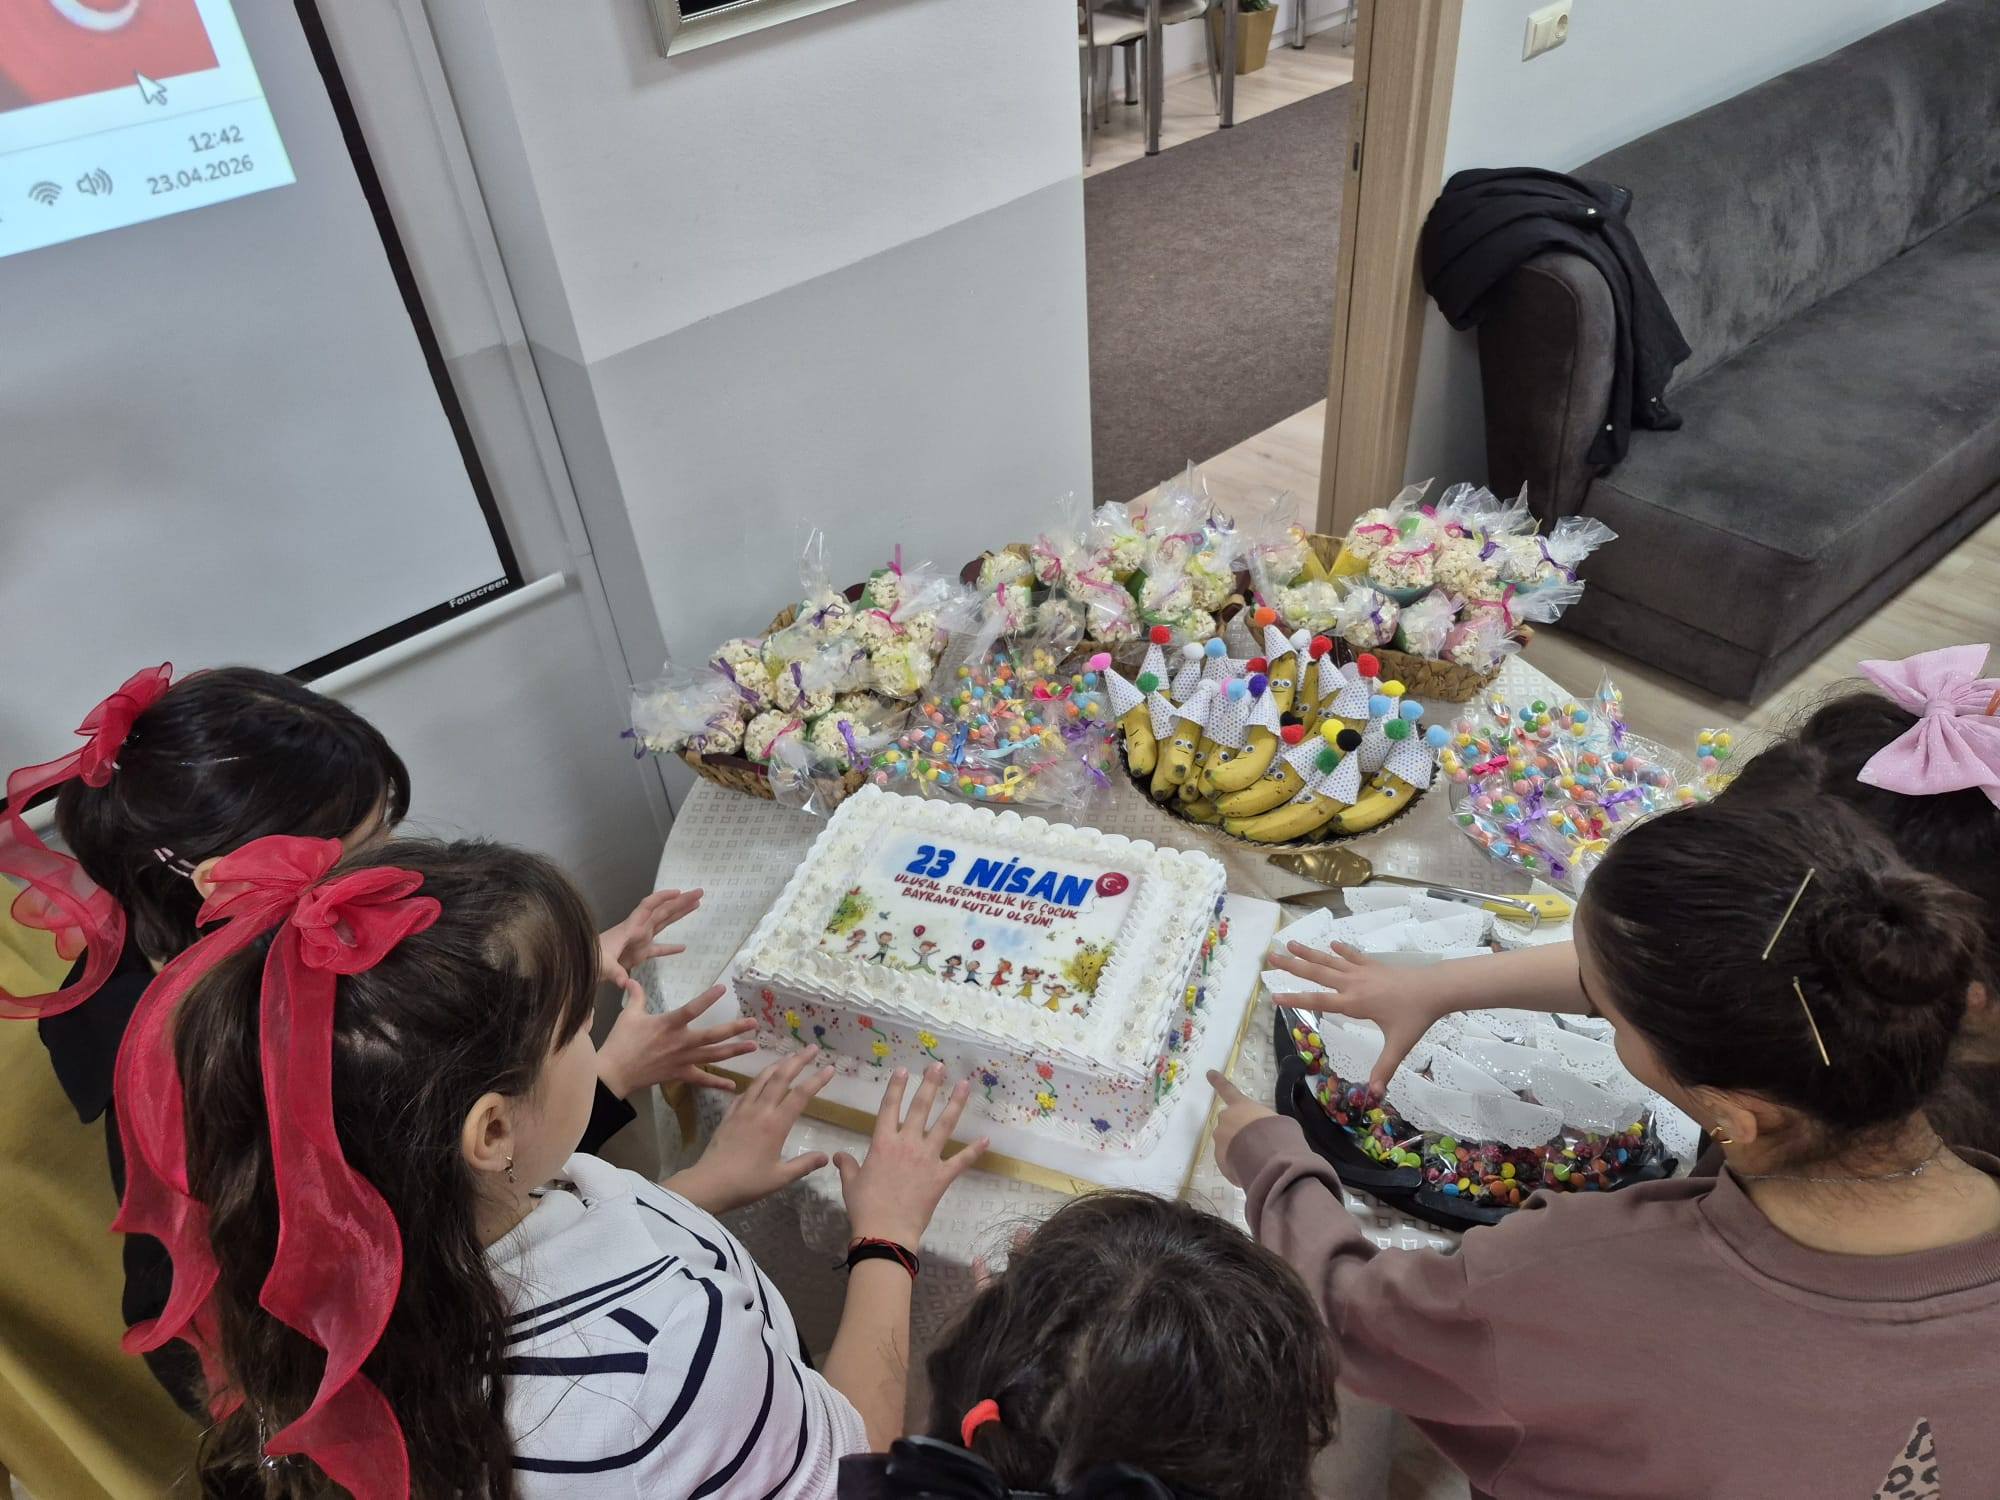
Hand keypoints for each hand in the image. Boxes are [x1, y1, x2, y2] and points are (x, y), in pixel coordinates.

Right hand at [596, 983, 757, 1097]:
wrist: (614, 1073)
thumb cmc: (621, 1041)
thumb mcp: (629, 1015)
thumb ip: (636, 996)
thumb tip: (631, 980)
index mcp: (669, 1024)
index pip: (692, 1009)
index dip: (708, 998)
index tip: (723, 989)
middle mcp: (681, 1042)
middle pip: (713, 1035)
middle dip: (735, 1029)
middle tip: (754, 1024)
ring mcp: (683, 1060)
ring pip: (713, 1056)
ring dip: (734, 1051)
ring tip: (753, 1046)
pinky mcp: (680, 1075)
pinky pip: (702, 1080)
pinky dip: (717, 1083)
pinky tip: (732, 1085)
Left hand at [599, 887, 703, 1002]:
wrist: (581, 965)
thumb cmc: (590, 960)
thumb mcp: (603, 965)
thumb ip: (615, 973)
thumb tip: (625, 983)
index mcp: (630, 928)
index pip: (648, 907)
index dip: (663, 898)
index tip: (679, 892)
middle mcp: (638, 930)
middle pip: (662, 911)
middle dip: (680, 901)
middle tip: (699, 893)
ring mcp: (639, 940)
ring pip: (663, 924)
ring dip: (679, 915)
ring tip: (696, 905)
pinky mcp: (639, 953)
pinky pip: (658, 948)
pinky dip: (670, 948)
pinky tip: (683, 948)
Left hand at [669, 1047, 834, 1213]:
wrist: (709, 1183)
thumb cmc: (747, 1182)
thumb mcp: (780, 1178)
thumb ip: (804, 1165)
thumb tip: (826, 1157)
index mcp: (776, 1125)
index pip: (800, 1095)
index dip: (816, 1080)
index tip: (829, 1068)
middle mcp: (760, 1111)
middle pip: (781, 1078)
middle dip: (798, 1061)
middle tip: (811, 1048)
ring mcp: (742, 1110)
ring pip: (761, 1079)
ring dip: (776, 1065)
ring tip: (788, 1057)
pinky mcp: (728, 1115)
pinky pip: (744, 1092)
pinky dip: (755, 1082)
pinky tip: (758, 1083)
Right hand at [835, 1063, 986, 1247]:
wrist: (886, 1231)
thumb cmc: (865, 1206)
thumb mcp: (850, 1183)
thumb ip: (847, 1165)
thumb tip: (838, 1155)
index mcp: (883, 1143)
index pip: (890, 1107)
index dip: (896, 1087)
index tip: (903, 1070)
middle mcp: (907, 1144)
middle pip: (920, 1107)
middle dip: (930, 1084)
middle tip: (938, 1066)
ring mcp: (927, 1158)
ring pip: (944, 1125)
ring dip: (955, 1104)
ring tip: (964, 1085)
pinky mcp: (942, 1176)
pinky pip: (961, 1160)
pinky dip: (974, 1150)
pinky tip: (986, 1139)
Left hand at [1208, 1070, 1275, 1186]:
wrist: (1268, 1157)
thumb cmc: (1277, 1133)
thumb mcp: (1278, 1122)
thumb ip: (1266, 1123)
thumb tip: (1267, 1132)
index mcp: (1241, 1106)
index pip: (1228, 1090)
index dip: (1218, 1082)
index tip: (1209, 1073)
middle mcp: (1226, 1119)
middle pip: (1228, 1122)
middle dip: (1236, 1130)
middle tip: (1253, 1142)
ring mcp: (1220, 1139)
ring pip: (1226, 1143)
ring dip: (1236, 1149)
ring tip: (1254, 1159)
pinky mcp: (1219, 1159)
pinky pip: (1227, 1160)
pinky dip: (1235, 1164)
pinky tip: (1249, 1169)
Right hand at [1267, 940, 1451, 1094]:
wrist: (1435, 988)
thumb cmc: (1415, 1017)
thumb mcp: (1399, 1045)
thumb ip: (1384, 1069)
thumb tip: (1375, 1095)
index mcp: (1354, 1003)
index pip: (1317, 1000)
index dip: (1295, 999)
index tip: (1273, 996)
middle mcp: (1353, 984)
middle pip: (1317, 973)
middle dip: (1292, 965)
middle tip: (1271, 956)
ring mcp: (1362, 971)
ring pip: (1330, 960)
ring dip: (1309, 952)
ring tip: (1290, 942)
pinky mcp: (1374, 965)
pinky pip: (1353, 955)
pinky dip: (1341, 949)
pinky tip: (1331, 944)